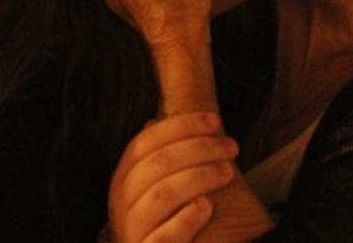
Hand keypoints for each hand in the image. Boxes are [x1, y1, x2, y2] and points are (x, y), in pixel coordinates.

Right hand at [109, 112, 238, 242]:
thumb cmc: (169, 223)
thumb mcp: (161, 188)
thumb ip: (162, 161)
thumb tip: (154, 120)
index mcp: (123, 181)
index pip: (144, 143)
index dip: (180, 127)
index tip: (214, 121)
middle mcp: (121, 205)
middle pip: (156, 164)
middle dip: (198, 148)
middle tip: (231, 147)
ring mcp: (132, 233)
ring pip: (161, 195)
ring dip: (199, 176)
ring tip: (228, 172)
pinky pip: (163, 238)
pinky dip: (186, 219)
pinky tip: (206, 206)